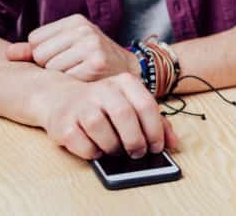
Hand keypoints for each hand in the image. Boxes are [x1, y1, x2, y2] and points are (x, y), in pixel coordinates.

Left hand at [6, 14, 138, 81]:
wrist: (129, 71)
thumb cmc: (92, 59)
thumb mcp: (67, 47)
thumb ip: (35, 49)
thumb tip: (8, 53)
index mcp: (76, 21)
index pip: (35, 39)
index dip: (44, 53)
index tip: (64, 56)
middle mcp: (84, 29)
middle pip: (40, 55)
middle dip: (50, 66)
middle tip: (73, 66)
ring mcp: (92, 45)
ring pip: (50, 68)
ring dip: (60, 77)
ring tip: (79, 73)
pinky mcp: (96, 63)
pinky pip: (64, 79)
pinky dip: (71, 84)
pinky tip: (84, 80)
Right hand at [37, 73, 177, 159]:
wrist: (61, 98)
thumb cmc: (105, 104)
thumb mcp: (131, 104)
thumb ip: (156, 122)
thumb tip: (174, 144)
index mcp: (124, 82)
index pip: (146, 105)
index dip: (155, 130)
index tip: (157, 147)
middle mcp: (103, 89)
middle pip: (125, 116)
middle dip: (136, 140)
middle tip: (138, 153)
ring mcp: (80, 105)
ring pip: (103, 131)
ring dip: (114, 148)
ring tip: (118, 150)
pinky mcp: (63, 124)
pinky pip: (84, 145)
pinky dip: (95, 152)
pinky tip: (99, 150)